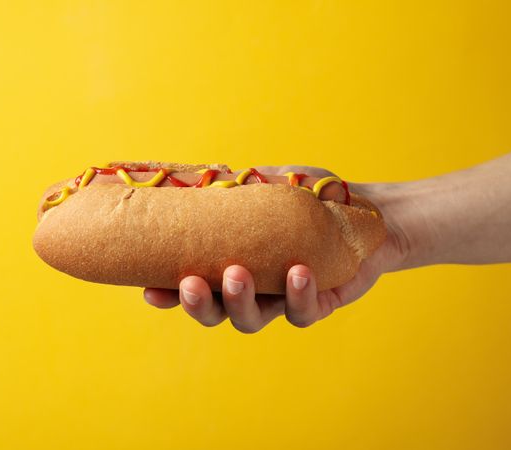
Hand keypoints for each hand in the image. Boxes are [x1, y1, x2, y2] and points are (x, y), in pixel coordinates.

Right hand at [143, 165, 412, 332]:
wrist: (361, 208)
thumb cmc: (310, 195)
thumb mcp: (270, 182)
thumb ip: (236, 185)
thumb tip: (196, 176)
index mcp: (231, 263)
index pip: (193, 286)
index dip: (169, 295)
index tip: (149, 291)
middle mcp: (252, 289)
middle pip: (216, 313)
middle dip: (199, 304)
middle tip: (191, 283)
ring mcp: (281, 300)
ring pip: (250, 320)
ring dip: (240, 301)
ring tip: (238, 273)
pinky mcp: (317, 304)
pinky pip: (302, 313)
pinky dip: (298, 296)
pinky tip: (297, 272)